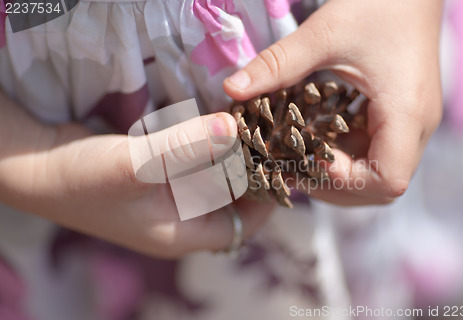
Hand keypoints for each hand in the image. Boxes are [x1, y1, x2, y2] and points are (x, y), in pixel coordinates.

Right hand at [0, 95, 271, 257]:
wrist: (35, 167)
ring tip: (256, 126)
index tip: (284, 166)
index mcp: (182, 233)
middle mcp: (181, 218)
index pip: (243, 225)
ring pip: (216, 179)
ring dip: (232, 154)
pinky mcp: (160, 175)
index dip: (268, 200)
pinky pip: (197, 162)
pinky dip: (210, 145)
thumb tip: (234, 127)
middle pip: (233, 200)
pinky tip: (222, 122)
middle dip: (253, 171)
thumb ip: (185, 147)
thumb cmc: (81, 179)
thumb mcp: (135, 164)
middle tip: (274, 138)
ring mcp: (170, 196)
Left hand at [224, 0, 443, 204]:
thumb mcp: (324, 32)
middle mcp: (418, 126)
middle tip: (294, 169)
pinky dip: (348, 157)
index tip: (309, 160)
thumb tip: (232, 89)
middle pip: (383, 186)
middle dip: (336, 186)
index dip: (346, 182)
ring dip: (341, 175)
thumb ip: (278, 64)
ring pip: (380, 174)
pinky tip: (319, 142)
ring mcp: (414, 124)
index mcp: (407, 112)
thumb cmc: (377, 3)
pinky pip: (377, 152)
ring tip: (302, 160)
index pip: (388, 180)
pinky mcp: (404, 117)